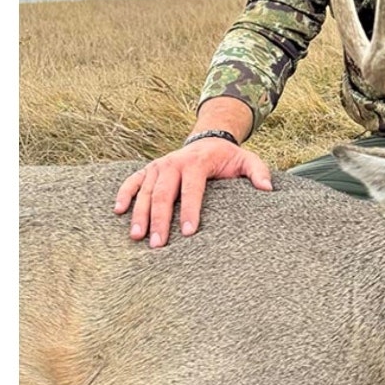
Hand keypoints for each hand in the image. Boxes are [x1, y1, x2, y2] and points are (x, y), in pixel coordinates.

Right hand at [113, 138, 273, 247]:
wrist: (210, 140)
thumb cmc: (229, 157)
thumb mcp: (248, 160)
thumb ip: (258, 172)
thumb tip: (266, 189)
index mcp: (197, 162)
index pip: (192, 190)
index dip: (190, 211)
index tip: (189, 232)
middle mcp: (174, 163)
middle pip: (163, 194)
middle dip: (160, 220)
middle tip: (158, 244)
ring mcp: (158, 166)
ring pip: (145, 191)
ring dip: (140, 214)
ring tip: (137, 237)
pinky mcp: (148, 170)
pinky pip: (132, 181)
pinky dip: (124, 194)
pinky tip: (118, 212)